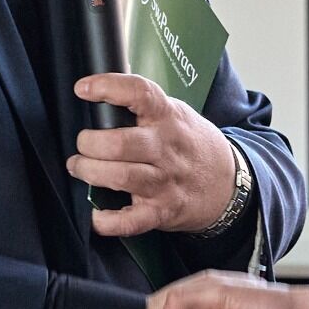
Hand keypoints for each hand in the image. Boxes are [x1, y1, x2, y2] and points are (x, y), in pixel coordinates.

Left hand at [68, 74, 236, 236]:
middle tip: (82, 144)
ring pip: (120, 176)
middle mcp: (166, 148)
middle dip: (89, 143)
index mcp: (168, 117)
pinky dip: (108, 221)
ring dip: (90, 172)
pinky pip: (131, 221)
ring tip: (80, 168)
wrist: (228, 183)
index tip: (83, 89)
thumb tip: (102, 87)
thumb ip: (145, 103)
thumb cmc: (191, 144)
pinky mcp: (162, 211)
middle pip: (120, 143)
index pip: (140, 93)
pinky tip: (96, 215)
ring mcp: (165, 182)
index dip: (107, 87)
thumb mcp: (176, 113)